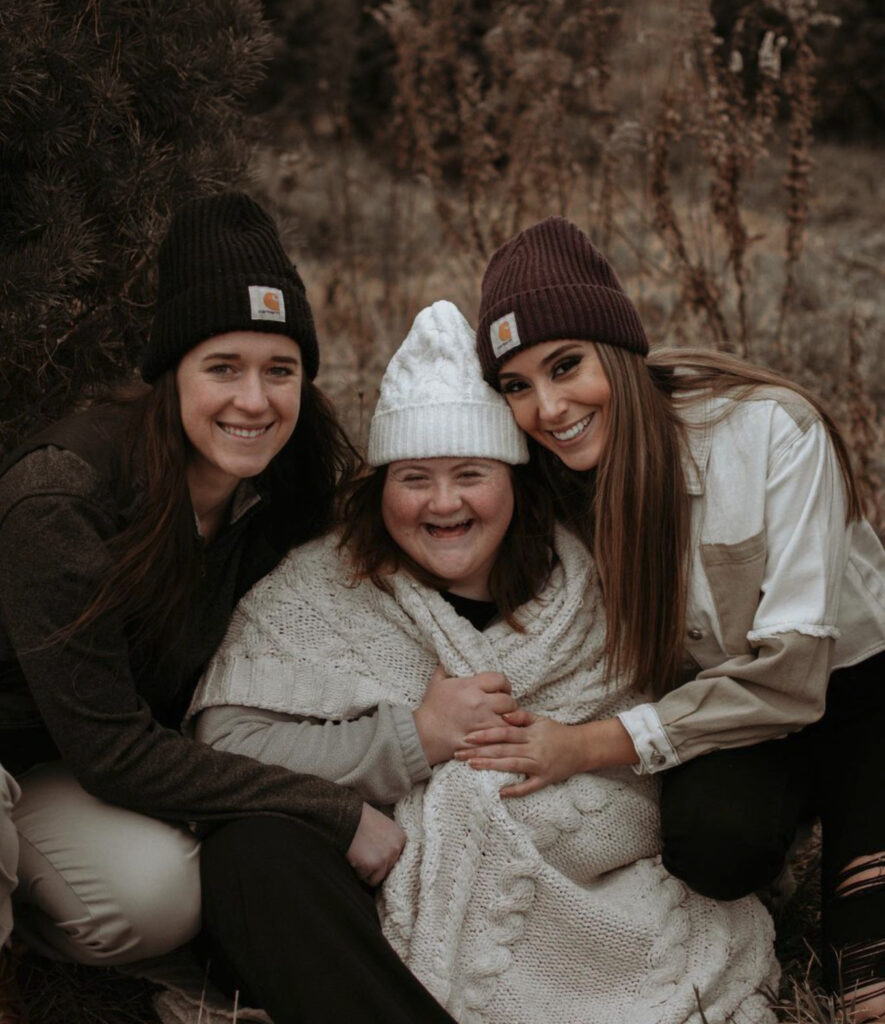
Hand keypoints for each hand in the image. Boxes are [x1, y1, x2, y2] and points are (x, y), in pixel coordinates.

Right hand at [345, 803, 405, 885]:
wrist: (347, 816)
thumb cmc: (362, 818)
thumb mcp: (383, 825)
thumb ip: (390, 841)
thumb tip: (388, 858)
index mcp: (400, 838)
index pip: (396, 860)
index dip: (383, 859)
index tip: (375, 855)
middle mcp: (396, 849)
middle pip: (387, 871)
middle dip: (375, 867)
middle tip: (364, 856)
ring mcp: (384, 858)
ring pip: (376, 878)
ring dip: (366, 871)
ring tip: (358, 857)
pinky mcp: (371, 865)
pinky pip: (363, 876)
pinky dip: (356, 870)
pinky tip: (353, 857)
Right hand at [413, 666, 517, 764]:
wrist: (423, 735)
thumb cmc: (431, 708)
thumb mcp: (436, 682)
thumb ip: (447, 668)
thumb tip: (451, 657)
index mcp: (471, 687)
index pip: (500, 679)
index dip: (503, 684)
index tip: (501, 689)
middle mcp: (480, 704)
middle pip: (509, 701)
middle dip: (508, 703)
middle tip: (503, 706)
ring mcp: (483, 724)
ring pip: (510, 720)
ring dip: (508, 720)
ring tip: (503, 720)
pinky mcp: (484, 740)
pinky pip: (503, 736)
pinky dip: (504, 734)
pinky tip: (500, 734)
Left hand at [454, 709, 585, 795]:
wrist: (582, 748)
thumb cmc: (557, 732)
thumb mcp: (540, 720)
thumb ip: (521, 716)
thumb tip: (504, 713)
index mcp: (530, 733)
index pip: (504, 732)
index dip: (485, 734)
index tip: (467, 736)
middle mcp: (533, 749)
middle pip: (503, 750)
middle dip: (480, 752)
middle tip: (459, 754)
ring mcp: (539, 765)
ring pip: (511, 766)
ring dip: (491, 766)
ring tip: (472, 766)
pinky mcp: (545, 779)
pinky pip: (528, 787)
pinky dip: (515, 790)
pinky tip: (499, 792)